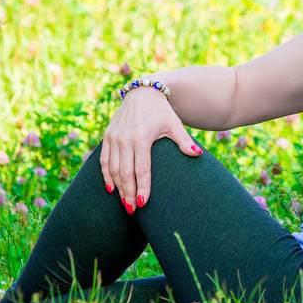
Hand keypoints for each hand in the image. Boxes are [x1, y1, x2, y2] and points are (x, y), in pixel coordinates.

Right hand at [100, 86, 202, 213]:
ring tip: (124, 204)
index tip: (144, 204)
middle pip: (125, 173)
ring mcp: (114, 137)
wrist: (142, 92)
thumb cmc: (161, 111)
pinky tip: (111, 189)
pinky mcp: (108, 136)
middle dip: (129, 193)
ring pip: (113, 169)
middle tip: (132, 210)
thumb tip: (198, 155)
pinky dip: (106, 175)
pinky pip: (104, 160)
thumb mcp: (174, 124)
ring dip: (118, 188)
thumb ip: (184, 141)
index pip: (141, 169)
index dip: (142, 187)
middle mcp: (125, 138)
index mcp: (142, 137)